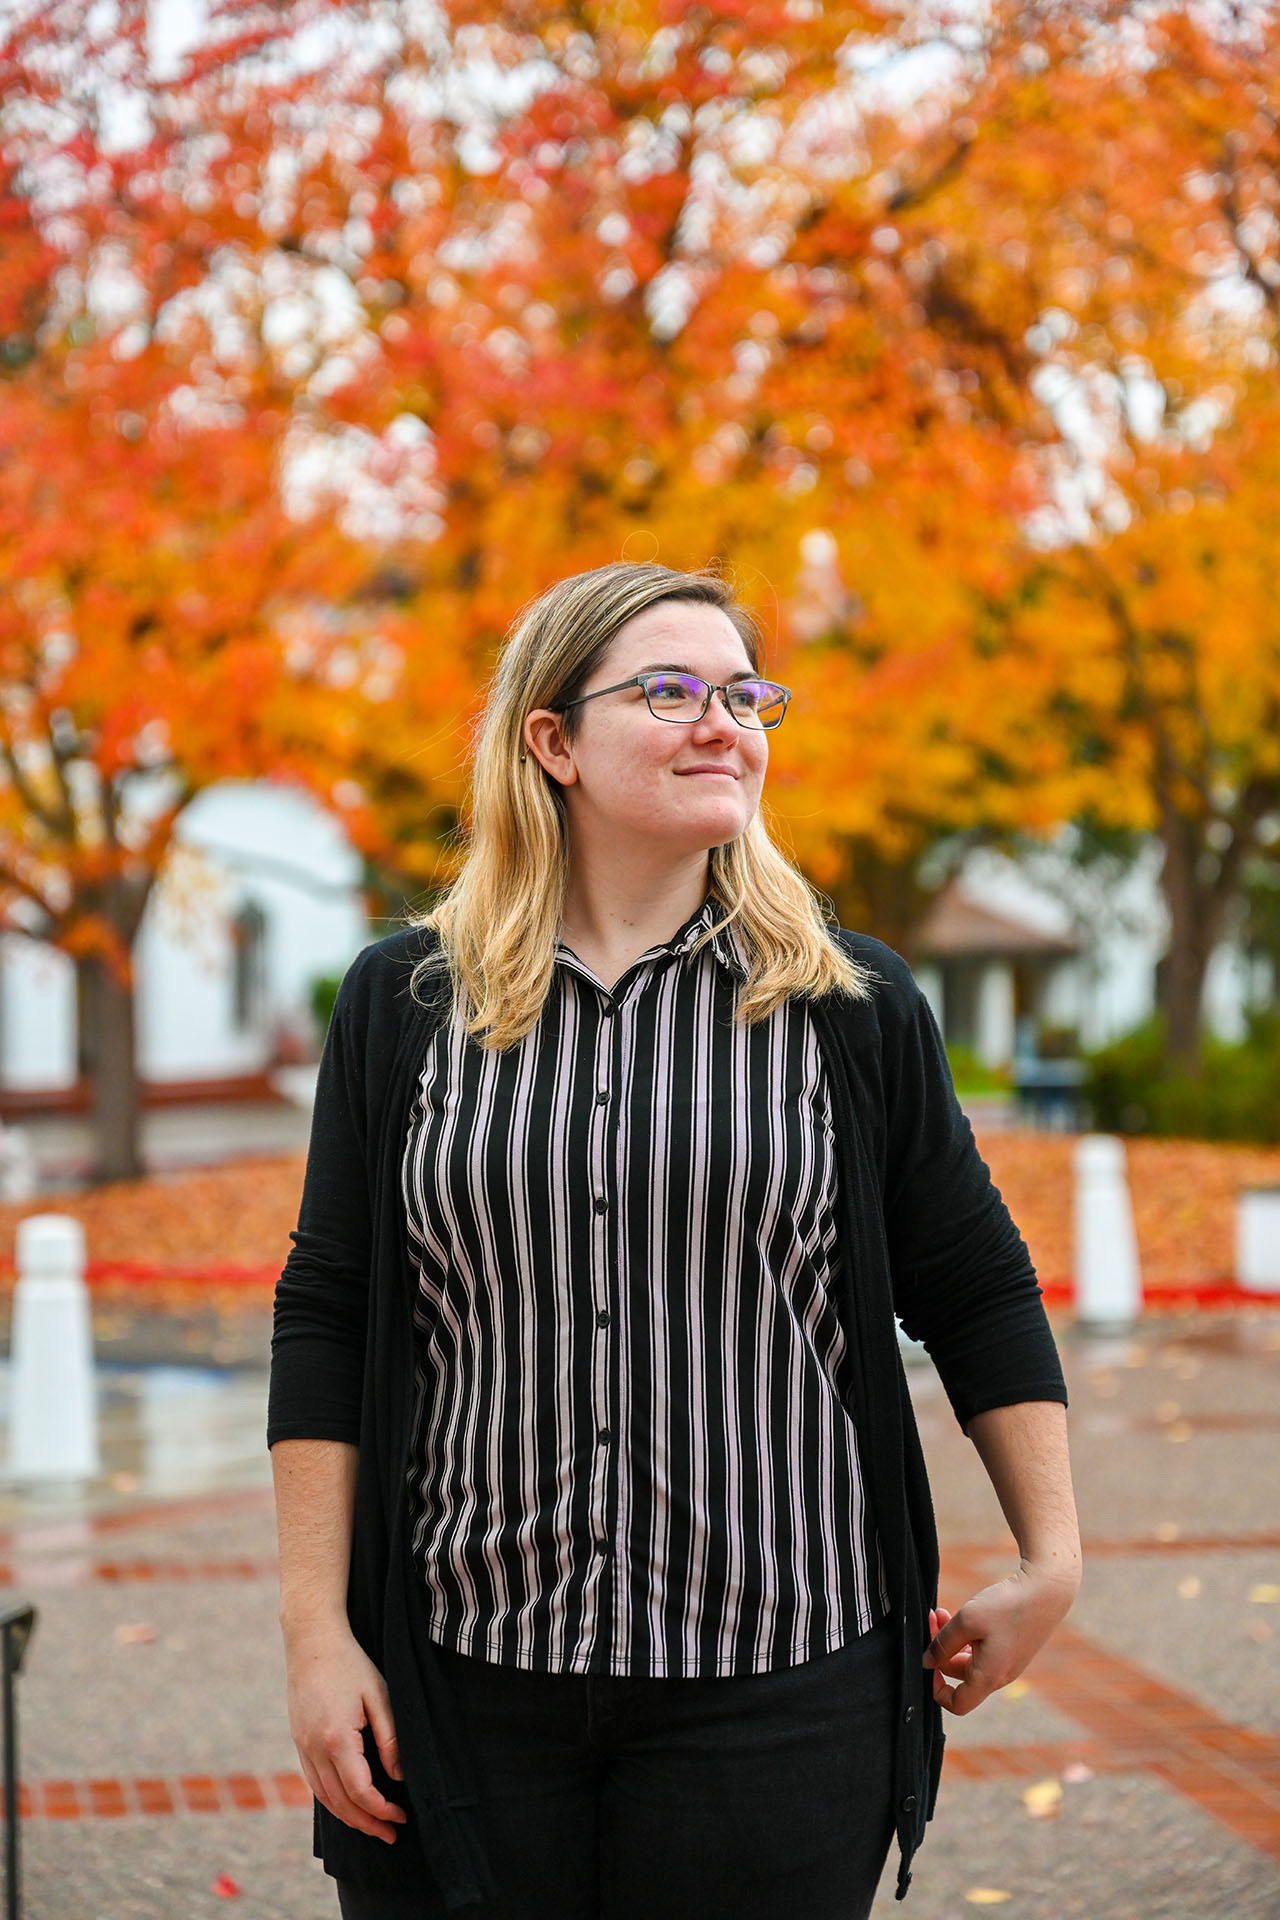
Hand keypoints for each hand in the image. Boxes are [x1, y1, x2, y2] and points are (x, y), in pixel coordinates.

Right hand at [285, 1623, 406, 1841]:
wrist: (311, 1641)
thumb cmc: (351, 1664)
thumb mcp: (379, 1695)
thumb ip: (390, 1738)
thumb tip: (398, 1777)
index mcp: (337, 1739)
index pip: (361, 1792)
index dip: (382, 1810)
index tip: (401, 1817)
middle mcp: (314, 1750)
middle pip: (341, 1802)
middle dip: (367, 1823)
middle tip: (391, 1835)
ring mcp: (302, 1747)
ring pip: (324, 1798)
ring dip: (348, 1817)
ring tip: (372, 1827)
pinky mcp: (298, 1741)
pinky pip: (314, 1783)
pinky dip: (331, 1801)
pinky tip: (347, 1804)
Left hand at [923, 1562, 1077, 1716]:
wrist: (1047, 1591)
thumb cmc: (1007, 1606)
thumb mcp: (967, 1620)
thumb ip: (942, 1643)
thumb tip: (926, 1662)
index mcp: (989, 1676)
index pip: (957, 1704)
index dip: (936, 1688)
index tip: (928, 1661)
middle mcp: (1000, 1676)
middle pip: (959, 1675)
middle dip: (940, 1649)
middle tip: (932, 1619)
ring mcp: (1007, 1663)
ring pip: (969, 1659)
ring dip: (951, 1639)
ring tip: (941, 1612)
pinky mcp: (1011, 1650)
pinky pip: (982, 1650)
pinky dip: (968, 1635)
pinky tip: (963, 1614)